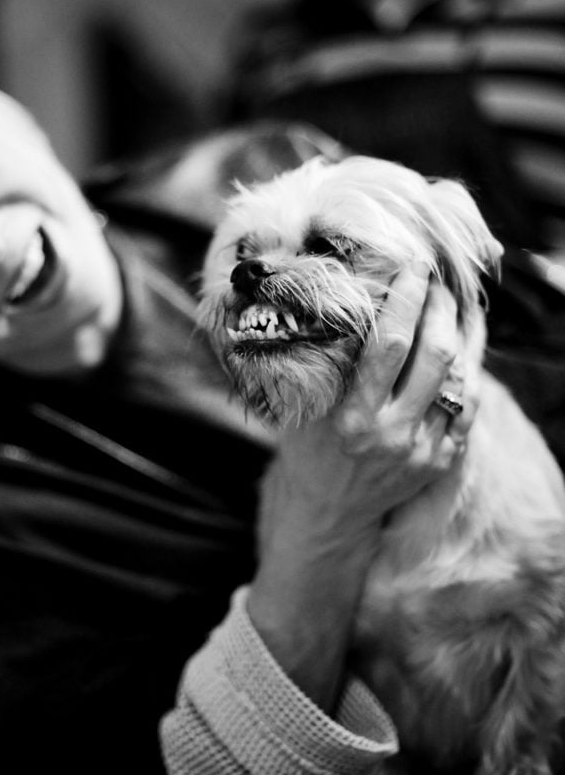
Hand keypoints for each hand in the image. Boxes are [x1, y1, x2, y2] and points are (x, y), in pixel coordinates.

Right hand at [271, 262, 476, 537]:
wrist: (329, 509)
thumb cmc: (309, 447)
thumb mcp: (306, 404)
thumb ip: (330, 362)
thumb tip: (354, 299)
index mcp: (353, 419)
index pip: (390, 344)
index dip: (406, 299)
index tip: (413, 266)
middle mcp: (392, 435)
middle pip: (435, 354)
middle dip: (439, 307)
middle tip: (435, 280)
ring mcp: (422, 451)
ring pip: (460, 378)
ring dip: (461, 333)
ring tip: (451, 305)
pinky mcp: (441, 460)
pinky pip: (467, 406)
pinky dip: (468, 371)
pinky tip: (463, 345)